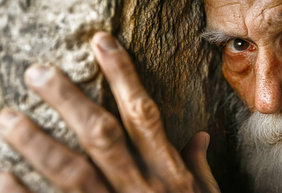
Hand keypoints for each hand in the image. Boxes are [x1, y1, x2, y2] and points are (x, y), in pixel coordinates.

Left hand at [0, 32, 219, 192]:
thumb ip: (198, 168)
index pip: (143, 115)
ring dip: (37, 142)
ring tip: (8, 116)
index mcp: (169, 174)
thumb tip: (199, 136)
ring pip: (72, 172)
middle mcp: (140, 189)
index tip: (102, 44)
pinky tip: (0, 174)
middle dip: (69, 101)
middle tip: (38, 73)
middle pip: (101, 136)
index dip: (123, 76)